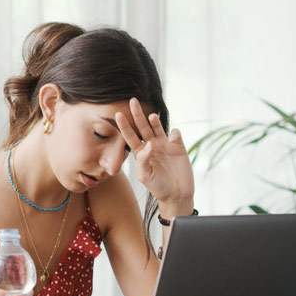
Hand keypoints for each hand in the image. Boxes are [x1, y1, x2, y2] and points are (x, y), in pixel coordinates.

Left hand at [115, 98, 194, 214]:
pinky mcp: (178, 147)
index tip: (117, 114)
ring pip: (158, 127)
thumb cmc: (158, 187)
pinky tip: (172, 140)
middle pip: (143, 127)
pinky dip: (173, 133)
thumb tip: (149, 145)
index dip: (124, 125)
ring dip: (155, 120)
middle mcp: (152, 146)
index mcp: (141, 153)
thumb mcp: (146, 176)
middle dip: (137, 114)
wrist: (177, 194)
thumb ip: (144, 161)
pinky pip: (175, 134)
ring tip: (151, 116)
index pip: (130, 136)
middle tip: (133, 101)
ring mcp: (165, 145)